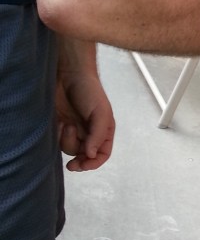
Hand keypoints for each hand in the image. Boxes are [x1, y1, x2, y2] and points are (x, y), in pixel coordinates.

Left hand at [56, 39, 114, 170]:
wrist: (68, 73)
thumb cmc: (89, 91)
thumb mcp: (101, 114)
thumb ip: (98, 136)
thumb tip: (91, 155)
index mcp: (104, 132)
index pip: (102, 154)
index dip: (94, 163)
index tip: (84, 165)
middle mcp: (89, 133)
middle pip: (85, 156)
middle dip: (79, 161)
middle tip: (72, 165)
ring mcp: (73, 130)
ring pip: (69, 149)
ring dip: (67, 141)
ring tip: (67, 124)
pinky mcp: (58, 125)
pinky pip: (56, 140)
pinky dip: (56, 136)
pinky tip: (58, 123)